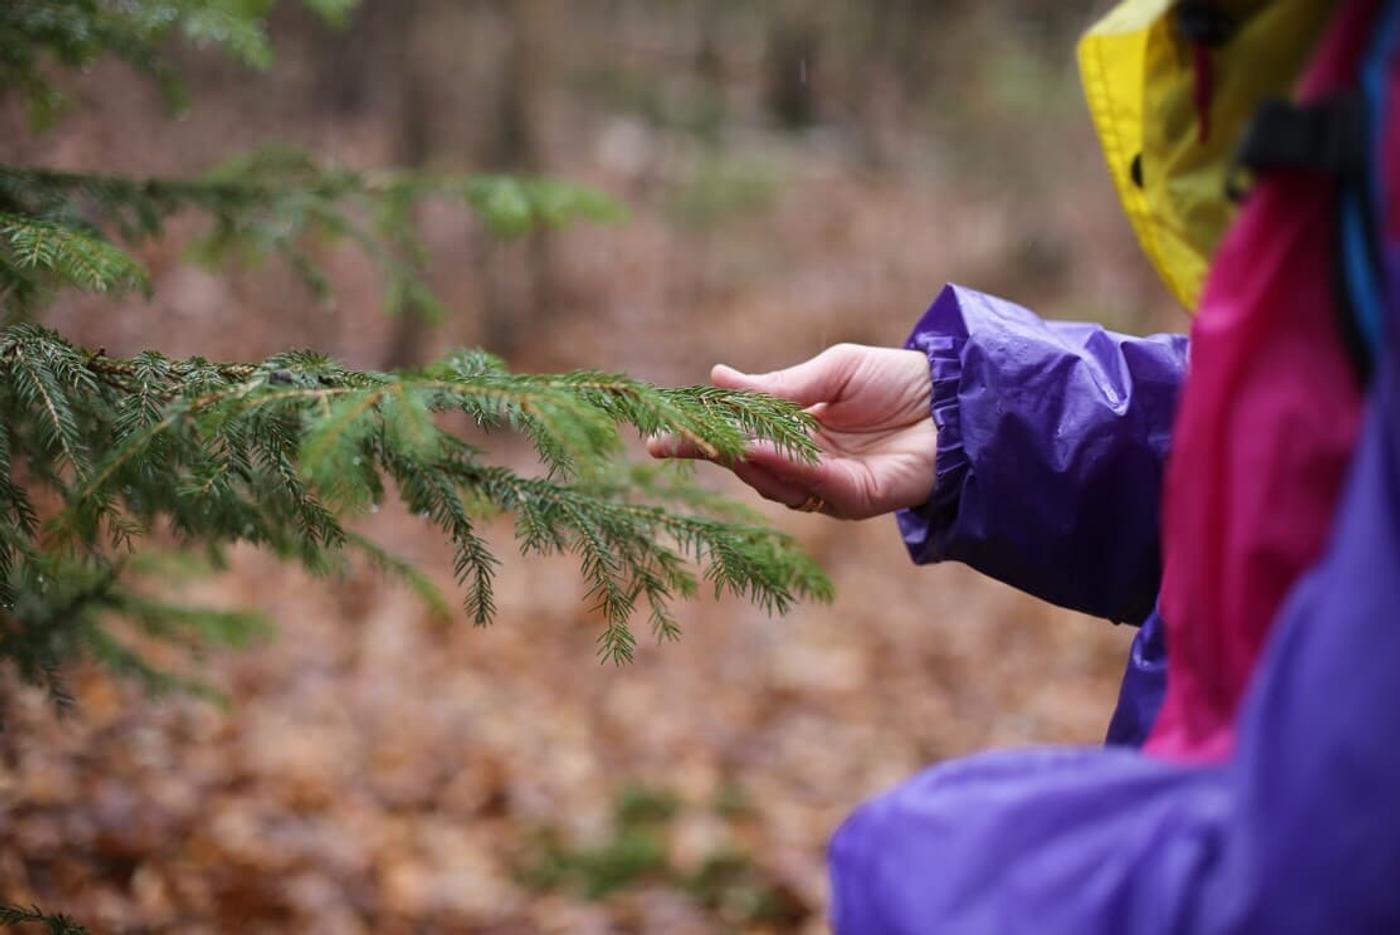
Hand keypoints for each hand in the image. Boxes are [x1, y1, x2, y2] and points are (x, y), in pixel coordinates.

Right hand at [649, 344, 936, 519]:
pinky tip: (759, 450)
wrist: (957, 399)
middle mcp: (806, 461)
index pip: (737, 435)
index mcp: (797, 428)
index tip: (656, 437)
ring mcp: (828, 485)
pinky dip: (783, 469)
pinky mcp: (854, 499)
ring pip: (770, 481)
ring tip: (721, 440)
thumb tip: (717, 377)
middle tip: (672, 442)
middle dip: (709, 453)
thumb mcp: (831, 371)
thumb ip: (778, 387)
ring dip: (745, 460)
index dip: (699, 437)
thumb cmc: (899, 379)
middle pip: (745, 464)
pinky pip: (811, 487)